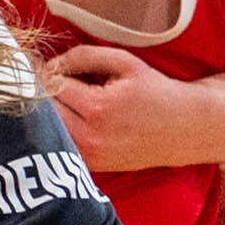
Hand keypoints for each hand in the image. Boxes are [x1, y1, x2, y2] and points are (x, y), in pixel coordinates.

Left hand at [44, 45, 223, 168]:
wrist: (185, 129)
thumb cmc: (156, 91)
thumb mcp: (125, 62)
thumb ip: (83, 56)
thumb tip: (50, 65)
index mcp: (98, 108)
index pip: (51, 86)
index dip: (43, 71)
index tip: (38, 62)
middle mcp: (90, 137)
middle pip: (43, 112)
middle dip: (40, 92)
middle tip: (42, 77)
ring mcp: (90, 157)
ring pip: (47, 131)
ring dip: (46, 113)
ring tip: (58, 96)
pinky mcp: (92, 167)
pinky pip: (61, 145)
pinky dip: (57, 130)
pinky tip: (68, 116)